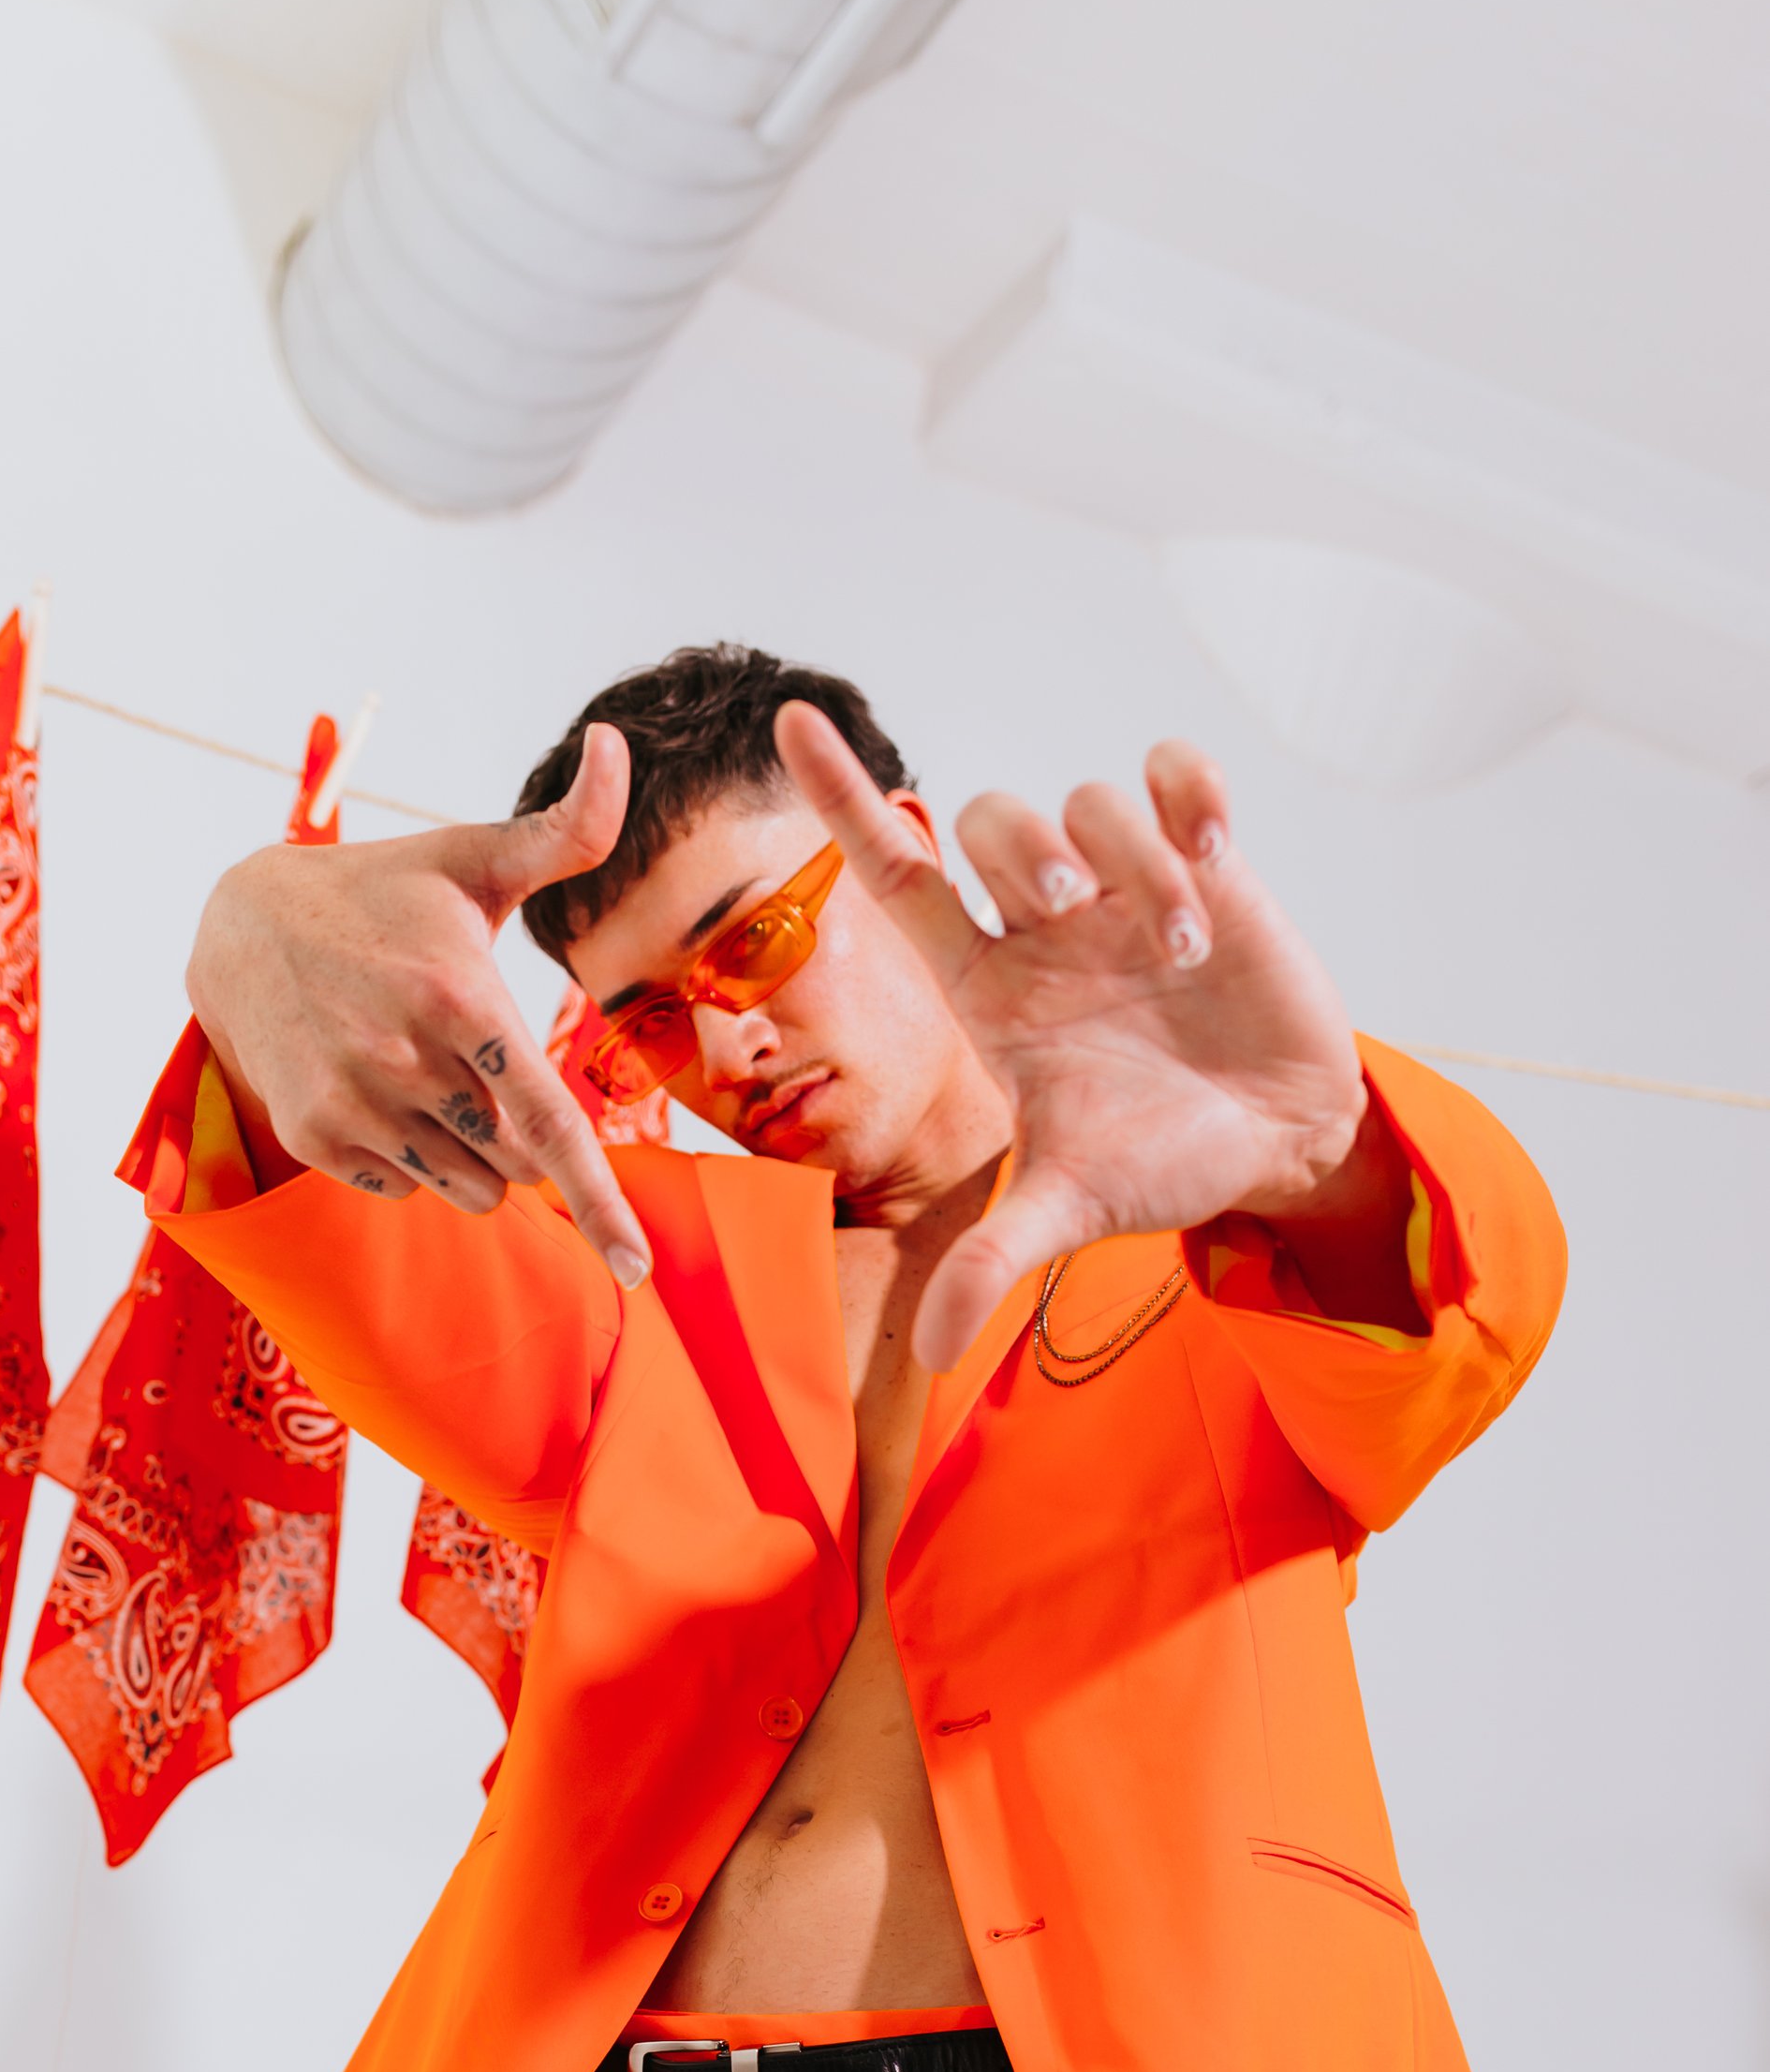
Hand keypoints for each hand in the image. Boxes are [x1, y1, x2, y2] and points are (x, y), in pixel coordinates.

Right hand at [184, 724, 651, 1287]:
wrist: (240, 927)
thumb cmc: (383, 893)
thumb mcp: (471, 857)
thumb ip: (567, 828)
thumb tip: (622, 746)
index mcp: (460, 1000)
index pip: (550, 1126)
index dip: (598, 1202)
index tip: (635, 1267)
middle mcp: (407, 1064)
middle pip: (518, 1162)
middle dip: (525, 1137)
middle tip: (481, 1065)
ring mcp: (356, 1108)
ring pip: (468, 1186)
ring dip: (475, 1151)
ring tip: (428, 1072)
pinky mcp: (318, 1139)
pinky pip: (409, 1188)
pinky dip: (418, 1157)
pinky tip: (383, 1087)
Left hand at [775, 705, 1368, 1374]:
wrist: (1279, 1142)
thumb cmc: (1162, 1164)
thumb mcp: (1071, 1208)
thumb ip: (994, 1259)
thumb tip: (931, 1350)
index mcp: (990, 988)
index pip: (897, 873)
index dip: (842, 799)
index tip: (792, 721)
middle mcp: (1045, 926)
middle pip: (989, 819)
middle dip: (1022, 851)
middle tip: (1068, 915)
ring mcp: (1122, 887)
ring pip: (1087, 800)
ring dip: (1129, 863)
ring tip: (1181, 952)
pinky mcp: (1207, 861)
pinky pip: (1171, 772)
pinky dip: (1186, 791)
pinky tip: (1212, 847)